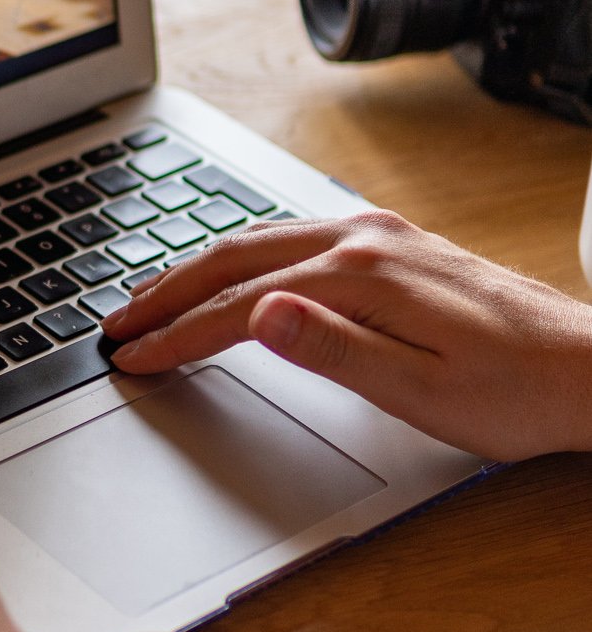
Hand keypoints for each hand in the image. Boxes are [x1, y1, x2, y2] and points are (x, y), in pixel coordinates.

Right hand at [102, 210, 591, 461]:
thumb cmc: (517, 395)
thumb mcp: (422, 392)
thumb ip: (335, 351)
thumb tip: (261, 314)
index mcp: (362, 276)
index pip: (240, 306)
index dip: (179, 338)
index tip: (133, 361)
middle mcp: (365, 240)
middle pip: (236, 257)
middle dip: (167, 292)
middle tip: (115, 325)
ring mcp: (381, 236)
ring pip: (261, 239)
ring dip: (198, 268)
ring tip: (153, 297)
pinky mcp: (397, 245)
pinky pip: (293, 236)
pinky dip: (243, 256)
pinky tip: (233, 272)